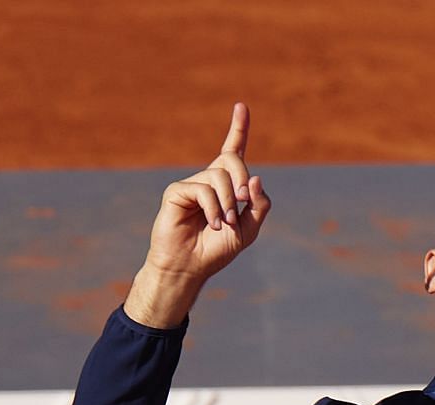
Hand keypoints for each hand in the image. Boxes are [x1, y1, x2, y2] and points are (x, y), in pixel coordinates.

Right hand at [125, 102, 272, 327]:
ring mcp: (192, 184)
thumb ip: (258, 205)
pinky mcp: (176, 191)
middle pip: (232, 159)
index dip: (238, 128)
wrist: (191, 267)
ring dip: (228, 203)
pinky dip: (213, 208)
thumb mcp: (249, 229)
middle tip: (241, 204)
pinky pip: (203, 189)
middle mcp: (208, 180)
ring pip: (219, 176)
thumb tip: (256, 177)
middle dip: (243, 180)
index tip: (242, 107)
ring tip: (223, 224)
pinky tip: (212, 224)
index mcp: (226, 186)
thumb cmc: (217, 250)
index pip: (233, 151)